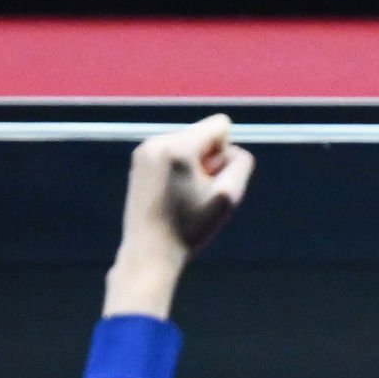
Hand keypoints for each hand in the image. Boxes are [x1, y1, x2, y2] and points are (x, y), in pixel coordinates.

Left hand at [104, 116, 253, 316]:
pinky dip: (177, 169)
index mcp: (178, 147)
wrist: (149, 252)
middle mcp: (158, 141)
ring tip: (183, 196)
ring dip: (192, 165)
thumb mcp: (228, 197)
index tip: (212, 180)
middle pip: (202, 134)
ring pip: (187, 144)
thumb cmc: (190, 228)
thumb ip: (240, 164)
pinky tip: (170, 195)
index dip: (225, 153)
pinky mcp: (138, 162)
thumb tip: (232, 150)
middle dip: (207, 159)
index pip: (220, 125)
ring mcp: (144, 151)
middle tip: (196, 194)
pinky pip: (171, 153)